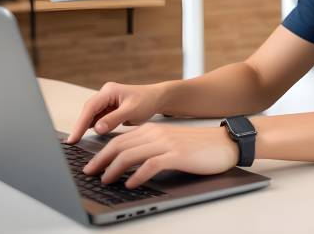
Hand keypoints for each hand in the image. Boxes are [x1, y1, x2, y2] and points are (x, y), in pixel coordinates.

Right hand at [66, 81, 162, 143]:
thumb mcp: (132, 111)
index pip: (90, 108)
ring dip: (85, 127)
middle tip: (71, 142)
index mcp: (109, 91)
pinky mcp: (108, 109)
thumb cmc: (147, 101)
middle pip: (88, 111)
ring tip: (76, 141)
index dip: (80, 123)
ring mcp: (106, 102)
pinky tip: (87, 136)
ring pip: (91, 116)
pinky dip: (93, 127)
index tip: (73, 137)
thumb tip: (97, 128)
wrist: (157, 99)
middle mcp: (105, 95)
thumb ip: (114, 119)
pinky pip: (97, 119)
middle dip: (80, 126)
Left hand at [81, 122, 239, 188]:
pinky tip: (130, 184)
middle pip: (120, 146)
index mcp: (152, 130)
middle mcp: (156, 134)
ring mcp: (166, 143)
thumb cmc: (198, 146)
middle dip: (101, 160)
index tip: (91, 165)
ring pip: (131, 154)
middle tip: (89, 173)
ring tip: (105, 180)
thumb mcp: (170, 143)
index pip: (119, 140)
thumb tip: (129, 163)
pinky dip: (137, 176)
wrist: (224, 143)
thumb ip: (151, 148)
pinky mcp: (176, 154)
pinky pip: (151, 165)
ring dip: (114, 169)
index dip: (101, 153)